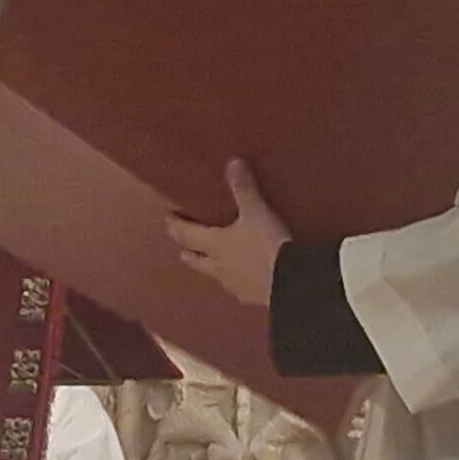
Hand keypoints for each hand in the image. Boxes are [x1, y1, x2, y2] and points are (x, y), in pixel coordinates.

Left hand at [166, 160, 290, 307]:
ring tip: (214, 261)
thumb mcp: (257, 213)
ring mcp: (233, 285)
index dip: (175, 226)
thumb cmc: (267, 246)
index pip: (185, 234)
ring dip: (211, 267)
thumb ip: (245, 189)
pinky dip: (236, 280)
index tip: (168, 219)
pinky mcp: (250, 298)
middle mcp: (217, 267)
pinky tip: (244, 278)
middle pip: (194, 260)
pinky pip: (237, 287)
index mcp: (214, 245)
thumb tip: (232, 162)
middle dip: (187, 252)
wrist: (290, 284)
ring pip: (214, 275)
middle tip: (182, 247)